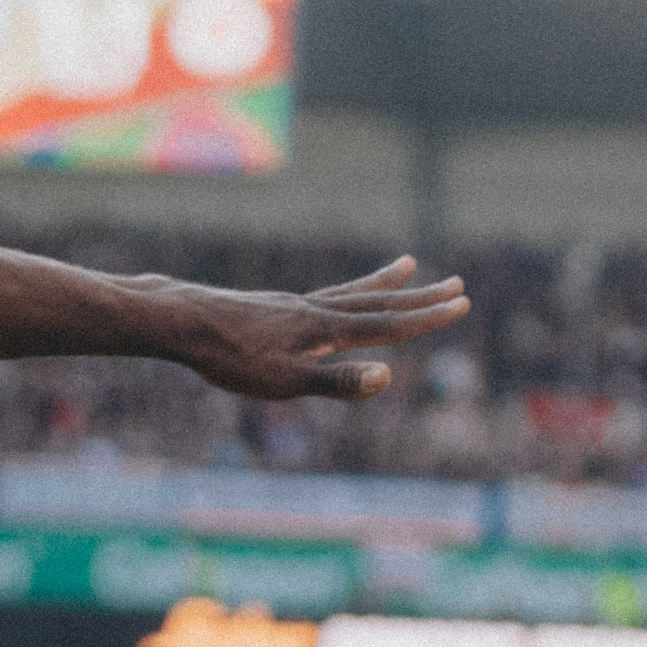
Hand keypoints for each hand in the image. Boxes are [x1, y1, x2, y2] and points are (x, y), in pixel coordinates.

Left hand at [173, 257, 470, 401]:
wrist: (184, 321)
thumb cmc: (231, 358)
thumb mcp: (286, 382)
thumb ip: (338, 381)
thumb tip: (387, 377)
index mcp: (326, 330)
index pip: (388, 325)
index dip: (427, 318)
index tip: (462, 304)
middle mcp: (317, 310)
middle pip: (379, 303)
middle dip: (420, 298)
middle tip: (457, 282)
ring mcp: (296, 306)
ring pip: (352, 293)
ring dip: (385, 284)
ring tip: (408, 265)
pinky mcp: (276, 308)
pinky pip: (324, 297)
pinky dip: (345, 293)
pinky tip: (332, 301)